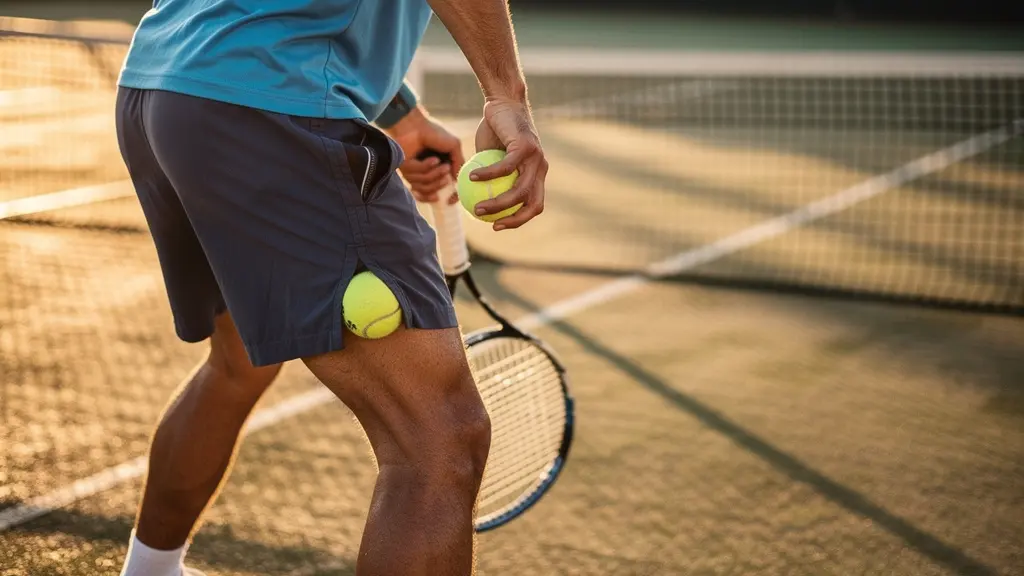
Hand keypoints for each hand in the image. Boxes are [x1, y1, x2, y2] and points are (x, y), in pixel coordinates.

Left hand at [386, 108, 463, 203]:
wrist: (415, 124)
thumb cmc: (434, 132)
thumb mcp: (454, 146)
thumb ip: (459, 164)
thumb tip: (458, 181)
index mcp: (440, 170)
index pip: (444, 192)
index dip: (447, 198)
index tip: (450, 200)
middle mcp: (427, 174)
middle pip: (433, 193)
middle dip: (440, 182)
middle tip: (445, 168)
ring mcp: (415, 173)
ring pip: (425, 187)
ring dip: (434, 175)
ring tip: (437, 161)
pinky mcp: (405, 170)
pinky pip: (416, 178)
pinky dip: (426, 168)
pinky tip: (430, 159)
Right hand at [470, 97, 546, 230]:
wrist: (503, 102)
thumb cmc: (494, 130)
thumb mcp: (488, 159)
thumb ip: (485, 180)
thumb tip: (467, 202)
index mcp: (536, 174)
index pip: (533, 205)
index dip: (518, 220)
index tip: (496, 225)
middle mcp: (541, 168)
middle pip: (533, 204)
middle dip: (514, 220)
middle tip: (491, 224)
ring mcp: (536, 158)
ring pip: (519, 190)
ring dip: (497, 203)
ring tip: (477, 207)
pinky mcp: (526, 146)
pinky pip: (505, 168)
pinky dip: (488, 175)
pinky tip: (472, 177)